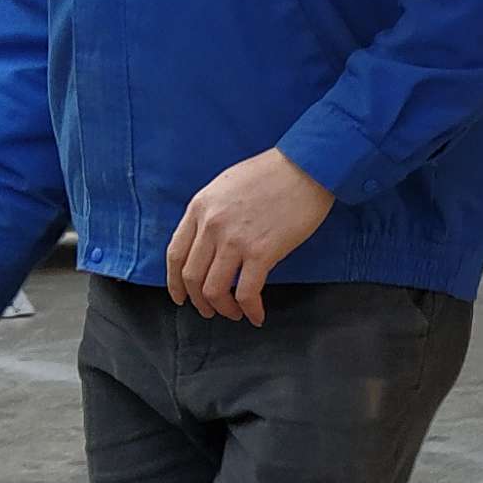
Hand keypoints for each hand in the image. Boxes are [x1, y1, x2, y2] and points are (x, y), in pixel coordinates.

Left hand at [165, 149, 335, 322]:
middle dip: (199, 301)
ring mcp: (235, 239)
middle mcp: (211, 225)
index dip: (175, 282)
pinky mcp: (262, 252)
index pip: (175, 254)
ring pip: (214, 290)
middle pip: (191, 277)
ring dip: (222, 309)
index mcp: (200, 207)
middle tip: (210, 310)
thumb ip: (212, 213)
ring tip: (233, 314)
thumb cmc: (273, 173)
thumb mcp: (227, 185)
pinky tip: (257, 315)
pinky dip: (249, 310)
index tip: (181, 296)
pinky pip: (247, 292)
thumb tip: (209, 242)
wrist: (307, 166)